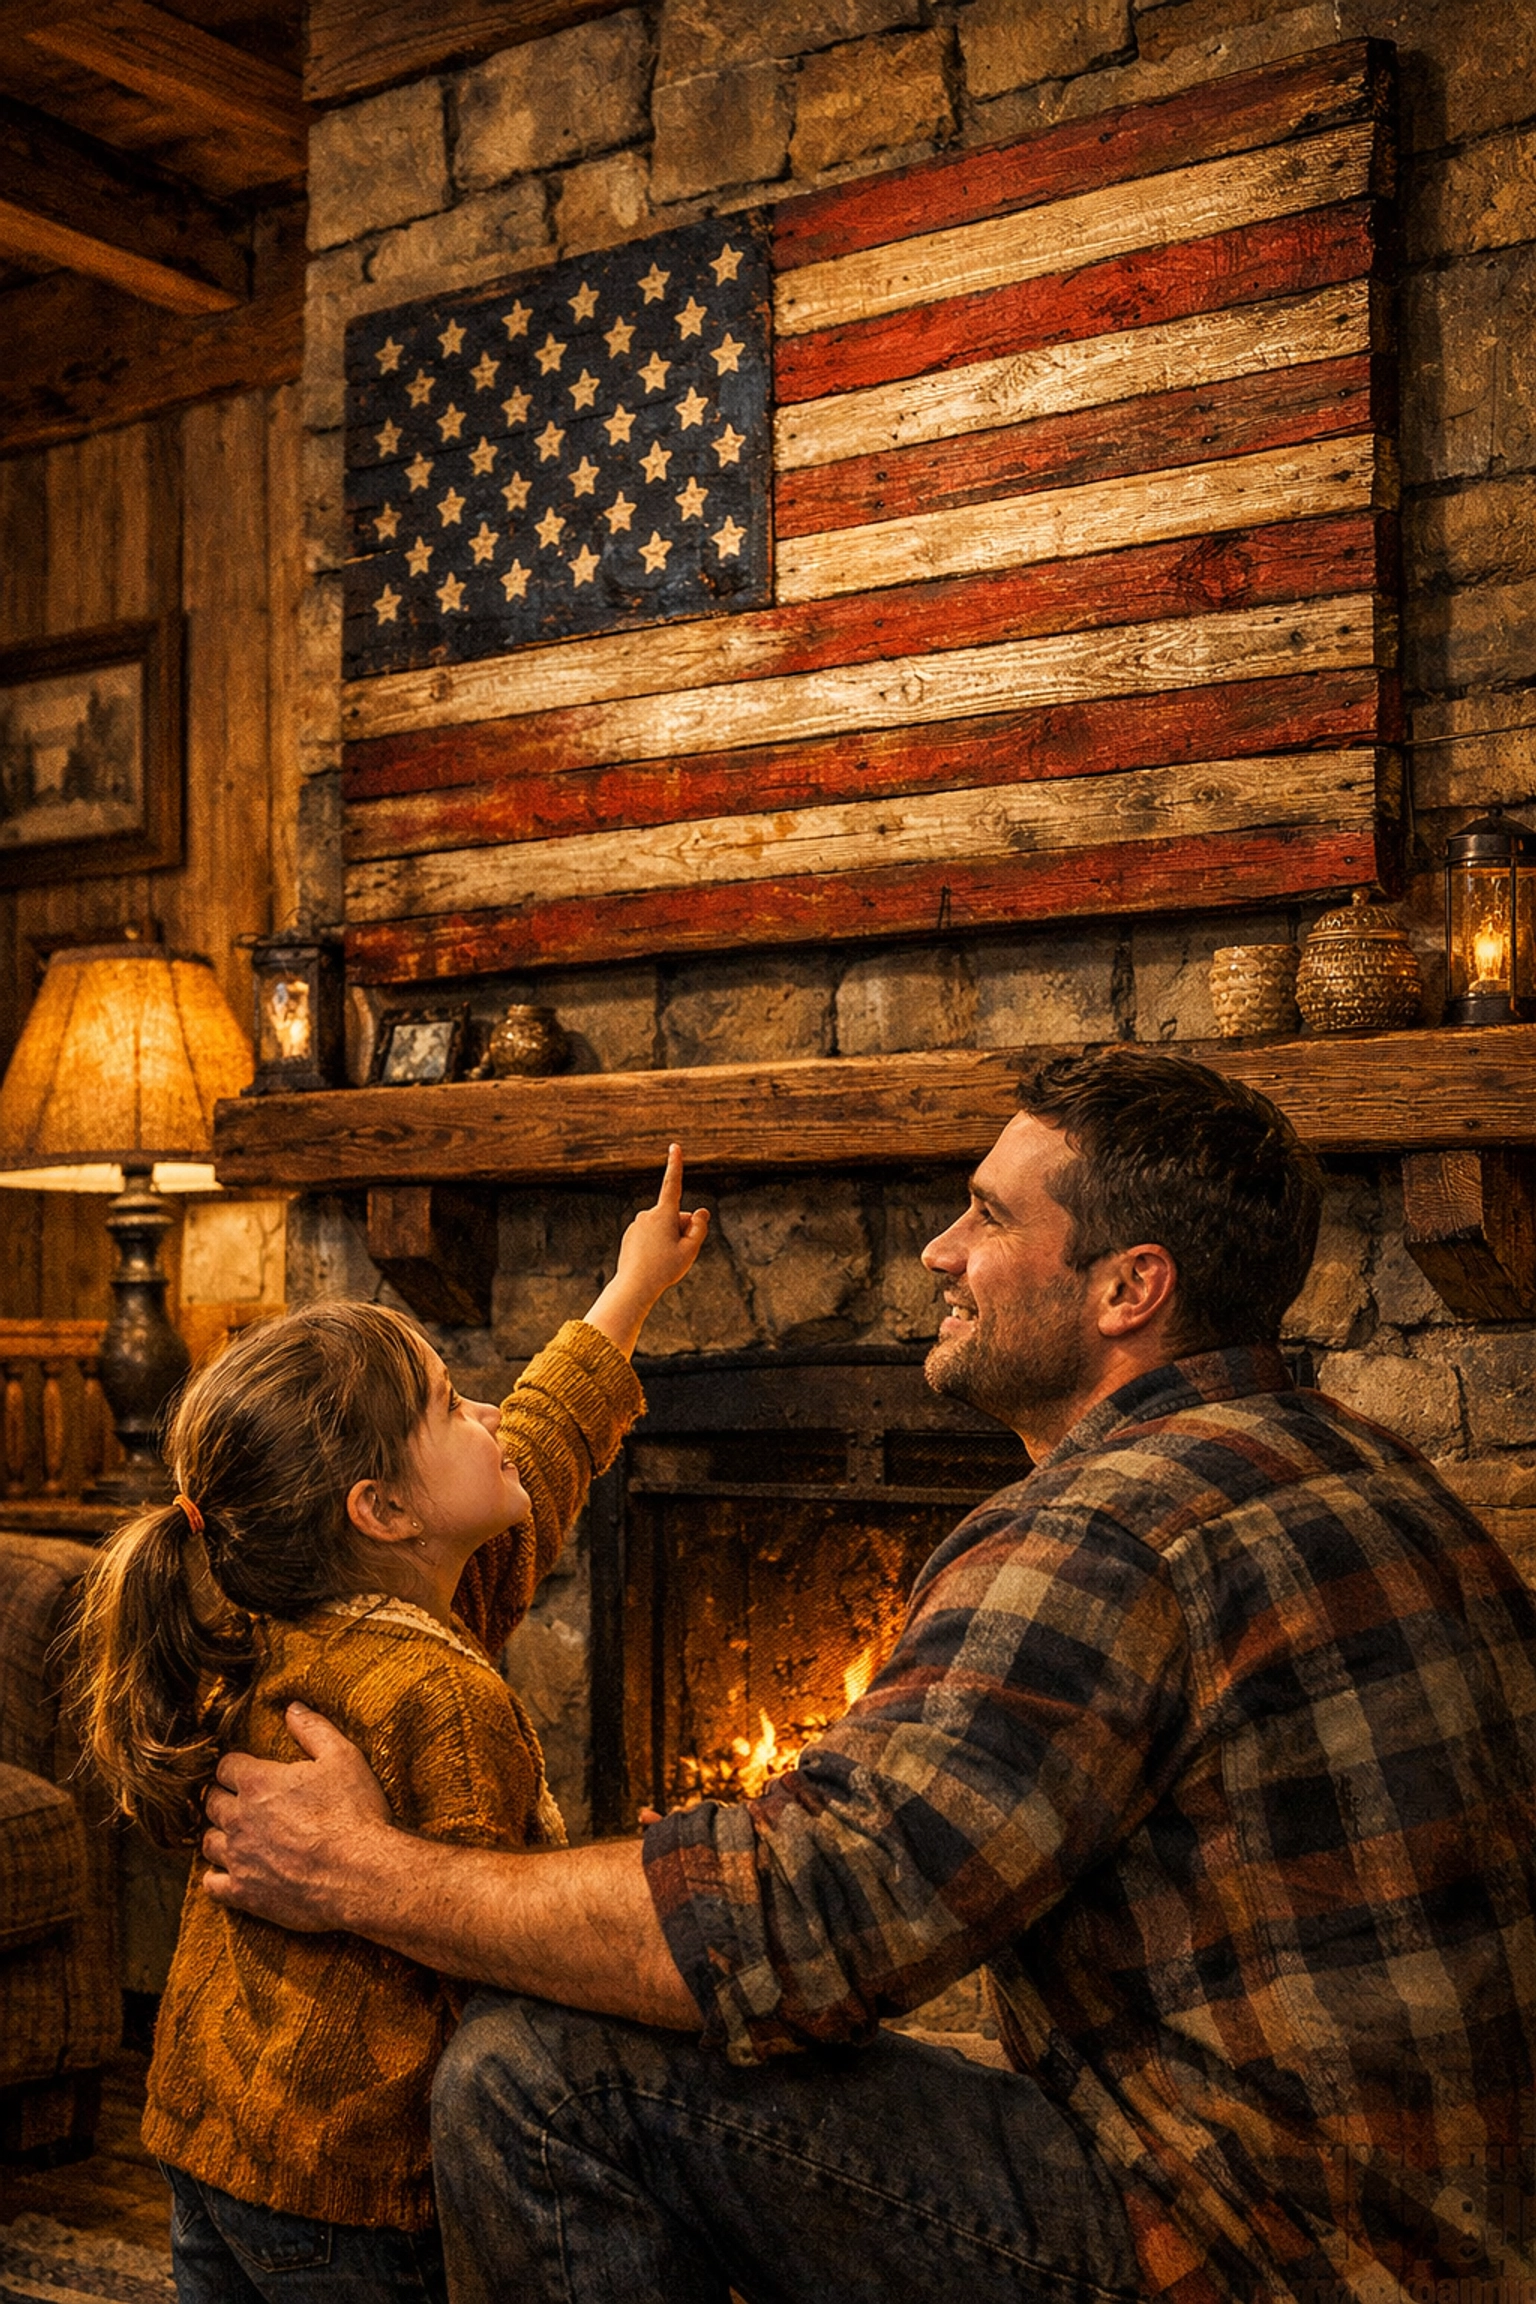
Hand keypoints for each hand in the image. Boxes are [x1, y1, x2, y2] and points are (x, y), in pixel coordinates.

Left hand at [201, 1703, 394, 1932]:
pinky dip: (216, 1877)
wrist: (362, 1873)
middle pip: (211, 1802)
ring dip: (219, 1834)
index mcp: (259, 1782)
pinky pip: (212, 1885)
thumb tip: (291, 1707)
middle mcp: (240, 1819)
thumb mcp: (343, 1757)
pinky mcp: (244, 1893)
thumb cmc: (355, 1812)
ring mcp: (239, 1858)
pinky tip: (230, 1872)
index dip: (235, 1766)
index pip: (225, 1766)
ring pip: (208, 1842)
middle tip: (239, 1800)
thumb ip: (313, 1729)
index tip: (244, 1770)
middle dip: (222, 1797)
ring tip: (234, 1834)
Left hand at [584, 1144, 708, 1356]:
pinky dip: (657, 1243)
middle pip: (675, 1215)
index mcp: (663, 1214)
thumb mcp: (690, 1249)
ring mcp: (637, 1225)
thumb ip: (699, 1228)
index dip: (675, 1165)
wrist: (634, 1286)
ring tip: (666, 1260)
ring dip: (670, 1237)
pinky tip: (654, 1261)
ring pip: (663, 1226)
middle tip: (681, 1252)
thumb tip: (700, 1211)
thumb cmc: (664, 1269)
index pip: (672, 1184)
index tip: (674, 1147)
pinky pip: (651, 1235)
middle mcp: (647, 1214)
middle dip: (683, 1227)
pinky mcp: (631, 1235)